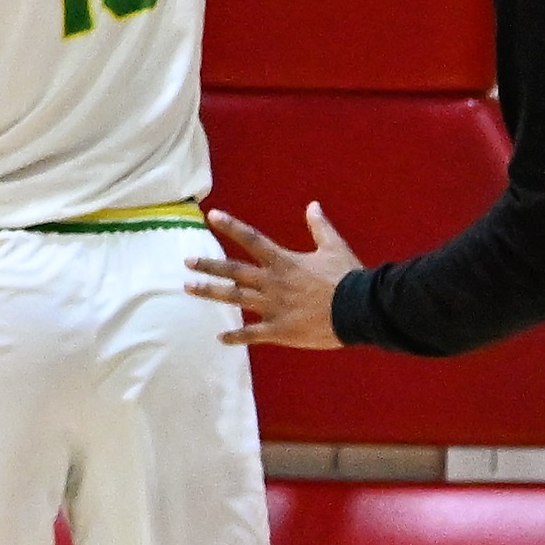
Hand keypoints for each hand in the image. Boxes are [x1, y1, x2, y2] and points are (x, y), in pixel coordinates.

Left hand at [190, 203, 358, 349]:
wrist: (358, 310)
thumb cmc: (347, 277)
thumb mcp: (333, 246)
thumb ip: (319, 226)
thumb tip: (312, 205)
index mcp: (283, 261)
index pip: (251, 239)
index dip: (230, 226)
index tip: (211, 216)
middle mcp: (272, 282)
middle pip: (233, 270)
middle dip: (208, 265)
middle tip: (186, 262)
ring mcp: (272, 307)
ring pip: (234, 298)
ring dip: (210, 292)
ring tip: (189, 288)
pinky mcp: (279, 330)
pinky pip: (251, 334)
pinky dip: (235, 337)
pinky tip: (220, 338)